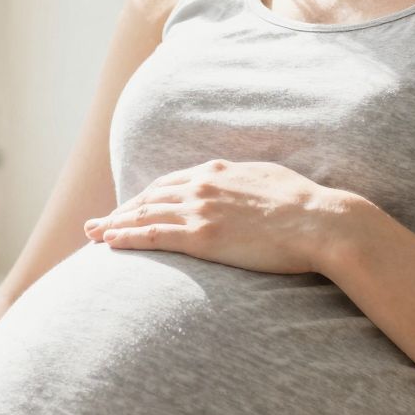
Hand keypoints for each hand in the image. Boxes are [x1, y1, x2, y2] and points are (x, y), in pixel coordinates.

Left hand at [82, 158, 355, 273]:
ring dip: (115, 224)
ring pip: (145, 214)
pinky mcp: (202, 236)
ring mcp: (201, 209)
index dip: (148, 196)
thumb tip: (246, 189)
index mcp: (220, 171)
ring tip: (93, 234)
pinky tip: (109, 242)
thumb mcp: (272, 181)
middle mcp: (204, 185)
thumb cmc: (306, 206)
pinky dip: (127, 237)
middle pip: (150, 196)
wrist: (320, 222)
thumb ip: (249, 183)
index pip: (171, 183)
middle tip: (99, 222)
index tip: (132, 206)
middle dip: (122, 209)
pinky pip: (153, 235)